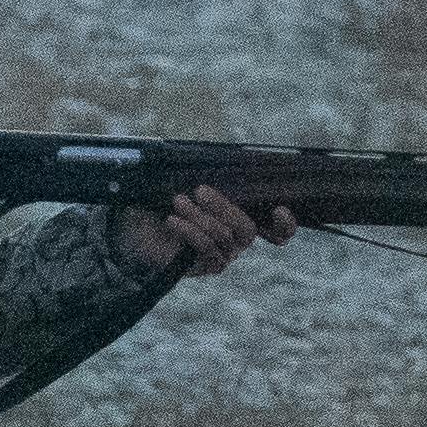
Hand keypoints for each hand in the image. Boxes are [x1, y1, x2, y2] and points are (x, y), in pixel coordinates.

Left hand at [125, 185, 299, 275]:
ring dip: (199, 216)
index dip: (285, 224)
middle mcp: (239, 239)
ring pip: (223, 236)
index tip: (279, 209)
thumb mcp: (187, 188)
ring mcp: (226, 254)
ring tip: (178, 202)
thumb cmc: (169, 204)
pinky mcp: (208, 266)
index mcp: (241, 217)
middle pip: (246, 228)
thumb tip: (215, 160)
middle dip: (224, 207)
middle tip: (200, 191)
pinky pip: (207, 249)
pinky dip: (190, 231)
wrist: (141, 232)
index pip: (277, 229)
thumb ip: (207, 179)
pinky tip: (173, 220)